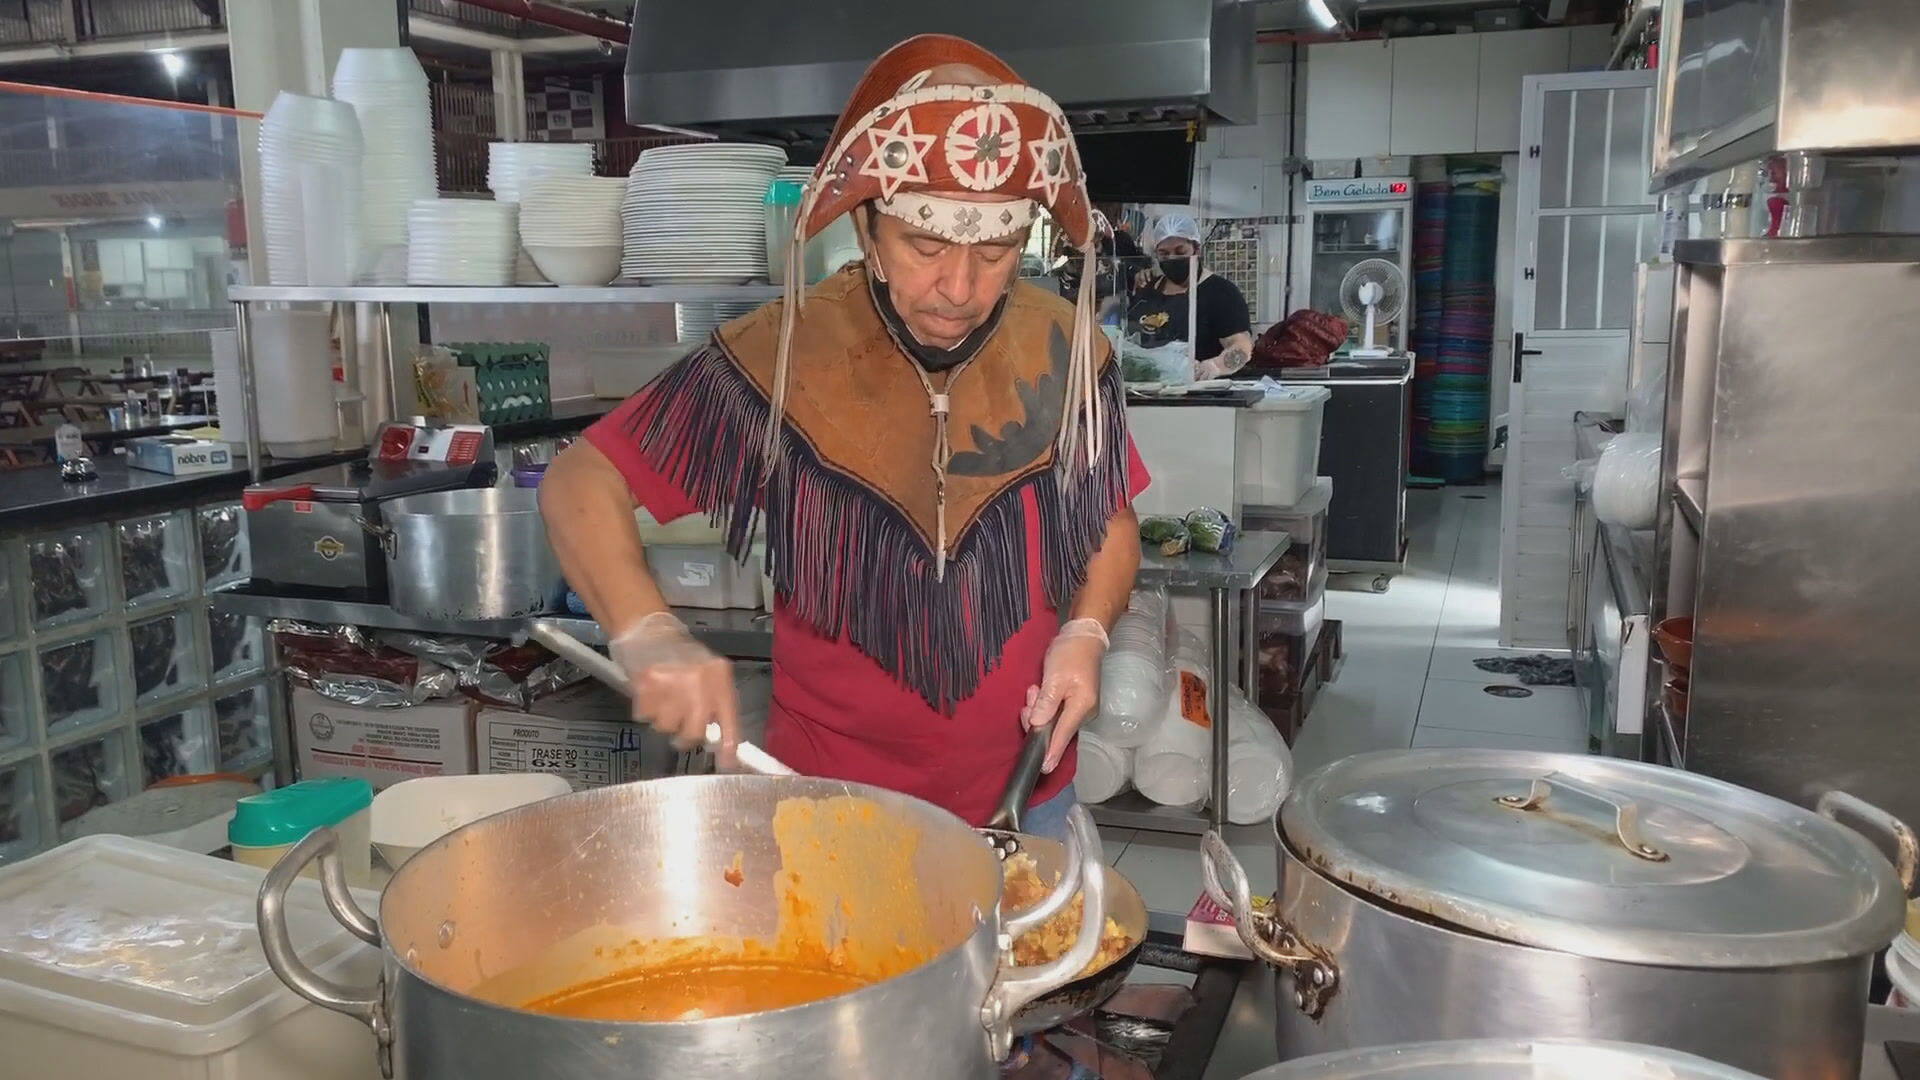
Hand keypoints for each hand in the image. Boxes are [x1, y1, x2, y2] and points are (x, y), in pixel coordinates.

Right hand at [609, 611, 738, 767]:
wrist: (650, 630)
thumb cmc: (682, 656)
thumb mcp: (709, 673)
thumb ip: (717, 703)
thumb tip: (721, 741)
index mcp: (719, 678)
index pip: (729, 721)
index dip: (728, 747)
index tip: (727, 765)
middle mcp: (699, 682)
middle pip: (694, 732)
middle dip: (685, 736)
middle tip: (680, 725)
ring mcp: (672, 684)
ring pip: (667, 727)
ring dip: (663, 719)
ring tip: (662, 698)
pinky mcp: (646, 685)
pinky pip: (645, 716)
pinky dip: (645, 709)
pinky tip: (649, 692)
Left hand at [1020, 618, 1110, 773]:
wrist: (1084, 637)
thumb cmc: (1070, 654)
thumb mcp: (1055, 677)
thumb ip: (1046, 703)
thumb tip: (1039, 726)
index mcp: (1081, 707)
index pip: (1063, 736)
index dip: (1051, 752)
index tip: (1043, 769)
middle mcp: (1083, 713)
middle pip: (1055, 729)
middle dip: (1036, 718)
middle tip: (1032, 693)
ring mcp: (1080, 709)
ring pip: (1052, 720)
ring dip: (1039, 708)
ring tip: (1036, 687)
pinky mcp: (1075, 703)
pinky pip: (1055, 713)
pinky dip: (1044, 705)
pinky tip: (1040, 690)